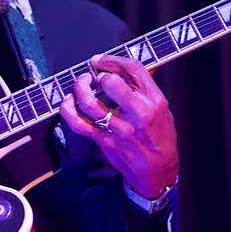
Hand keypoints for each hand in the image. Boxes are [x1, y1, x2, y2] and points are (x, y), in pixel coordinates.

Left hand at [59, 54, 178, 198]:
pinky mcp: (104, 140)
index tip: (102, 60)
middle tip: (94, 76)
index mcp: (154, 101)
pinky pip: (78, 124)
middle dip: (99, 74)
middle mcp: (138, 113)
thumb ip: (146, 89)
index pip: (134, 69)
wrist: (158, 172)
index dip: (113, 60)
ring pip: (90, 102)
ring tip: (81, 84)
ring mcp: (119, 128)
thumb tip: (127, 69)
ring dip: (80, 88)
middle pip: (111, 83)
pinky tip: (68, 102)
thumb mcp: (163, 109)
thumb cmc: (161, 139)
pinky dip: (67, 110)